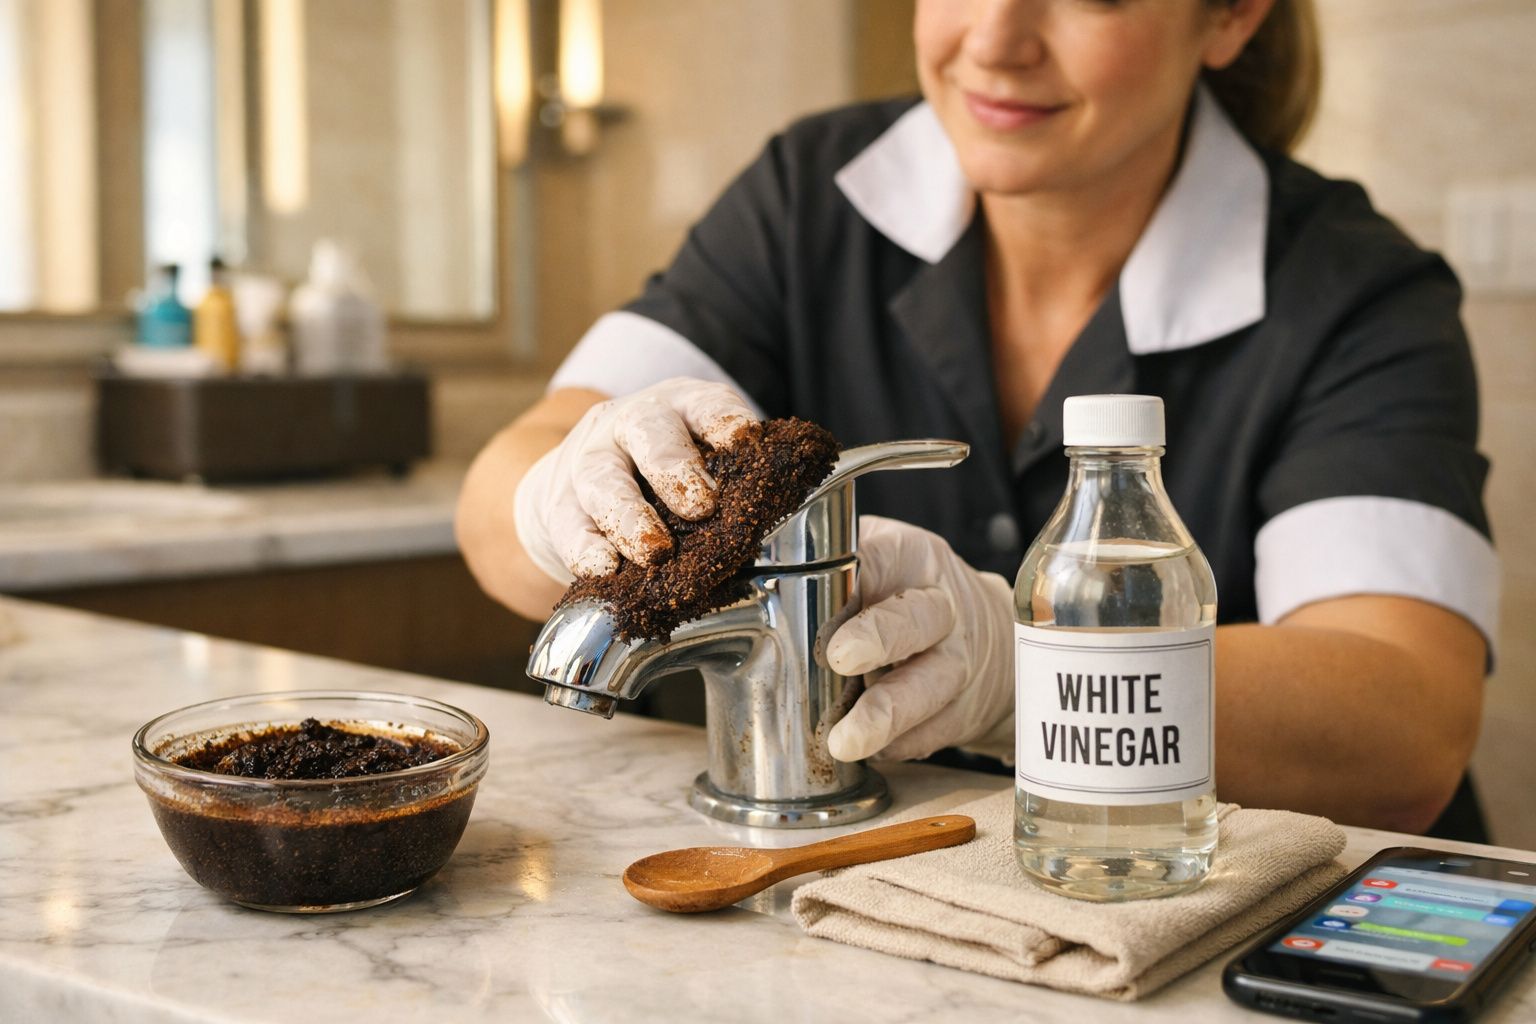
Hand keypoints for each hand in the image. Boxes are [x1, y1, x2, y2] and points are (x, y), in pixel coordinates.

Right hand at [514, 378, 759, 581]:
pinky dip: (585, 549)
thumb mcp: (701, 461)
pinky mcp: (560, 505)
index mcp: (680, 407)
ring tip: (654, 550)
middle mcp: (632, 424)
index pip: (704, 403)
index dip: (723, 419)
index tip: (744, 440)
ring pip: (601, 479)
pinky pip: (568, 525)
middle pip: (647, 431)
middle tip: (701, 506)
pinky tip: (603, 569)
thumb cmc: (664, 476)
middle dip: (674, 467)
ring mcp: (590, 461)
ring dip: (629, 516)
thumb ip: (733, 486)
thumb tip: (772, 529)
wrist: (583, 481)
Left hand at [826, 516, 1014, 762]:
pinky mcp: (958, 712)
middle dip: (877, 637)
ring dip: (884, 716)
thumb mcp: (875, 558)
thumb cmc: (905, 594)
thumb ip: (822, 562)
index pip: (882, 557)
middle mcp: (940, 607)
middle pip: (915, 619)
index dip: (852, 575)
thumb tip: (743, 577)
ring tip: (845, 741)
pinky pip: (927, 734)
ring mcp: (954, 662)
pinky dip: (896, 745)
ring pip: (926, 687)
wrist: (991, 637)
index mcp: (910, 557)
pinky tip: (869, 750)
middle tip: (838, 658)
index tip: (817, 591)